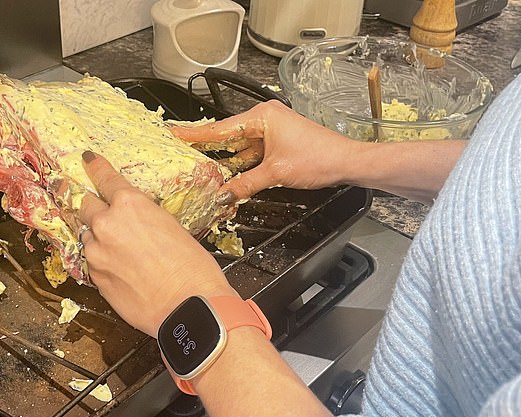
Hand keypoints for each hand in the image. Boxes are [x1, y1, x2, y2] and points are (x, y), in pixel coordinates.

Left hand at [77, 151, 236, 336]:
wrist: (187, 306)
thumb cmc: (192, 269)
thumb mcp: (173, 229)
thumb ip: (147, 220)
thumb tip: (139, 225)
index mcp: (130, 204)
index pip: (105, 178)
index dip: (95, 167)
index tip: (88, 161)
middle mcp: (107, 224)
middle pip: (84, 205)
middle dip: (85, 202)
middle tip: (78, 198)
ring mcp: (97, 253)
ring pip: (88, 238)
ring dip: (97, 239)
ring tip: (116, 249)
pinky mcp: (95, 279)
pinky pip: (93, 264)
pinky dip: (102, 263)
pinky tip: (121, 271)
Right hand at [169, 100, 364, 203]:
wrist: (347, 162)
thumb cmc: (318, 158)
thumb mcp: (276, 173)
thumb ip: (245, 184)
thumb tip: (222, 194)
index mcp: (261, 117)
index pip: (220, 128)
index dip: (195, 133)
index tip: (174, 133)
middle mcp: (264, 119)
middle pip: (227, 135)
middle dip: (206, 147)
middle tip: (181, 150)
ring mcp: (271, 131)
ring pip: (240, 147)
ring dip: (225, 160)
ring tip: (200, 167)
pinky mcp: (277, 143)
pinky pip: (252, 153)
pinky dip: (241, 165)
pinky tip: (227, 175)